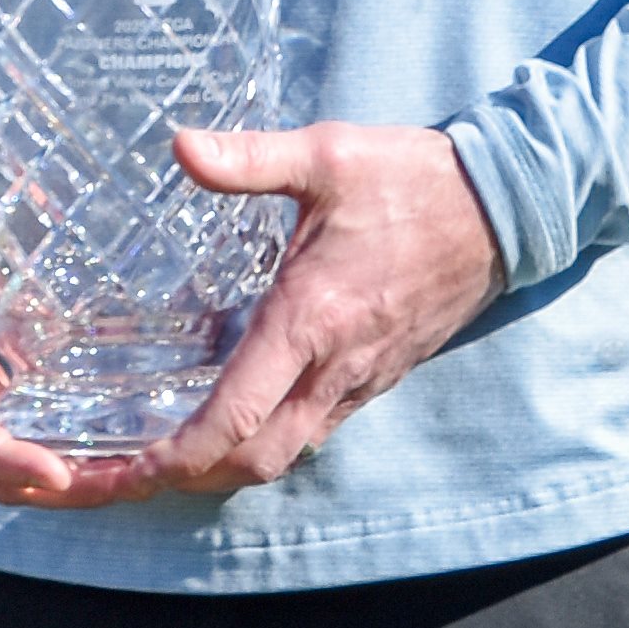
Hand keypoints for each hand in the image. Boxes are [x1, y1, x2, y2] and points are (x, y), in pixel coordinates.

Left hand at [105, 122, 502, 495]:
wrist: (501, 207)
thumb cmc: (411, 180)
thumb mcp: (325, 156)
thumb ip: (250, 158)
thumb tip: (181, 146)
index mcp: (311, 320)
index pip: (237, 418)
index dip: (178, 457)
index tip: (128, 470)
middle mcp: (335, 367)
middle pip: (255, 462)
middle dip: (187, 480)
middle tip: (127, 474)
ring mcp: (361, 380)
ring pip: (285, 454)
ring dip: (223, 469)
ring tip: (164, 457)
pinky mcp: (376, 377)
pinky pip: (313, 431)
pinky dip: (264, 442)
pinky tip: (230, 417)